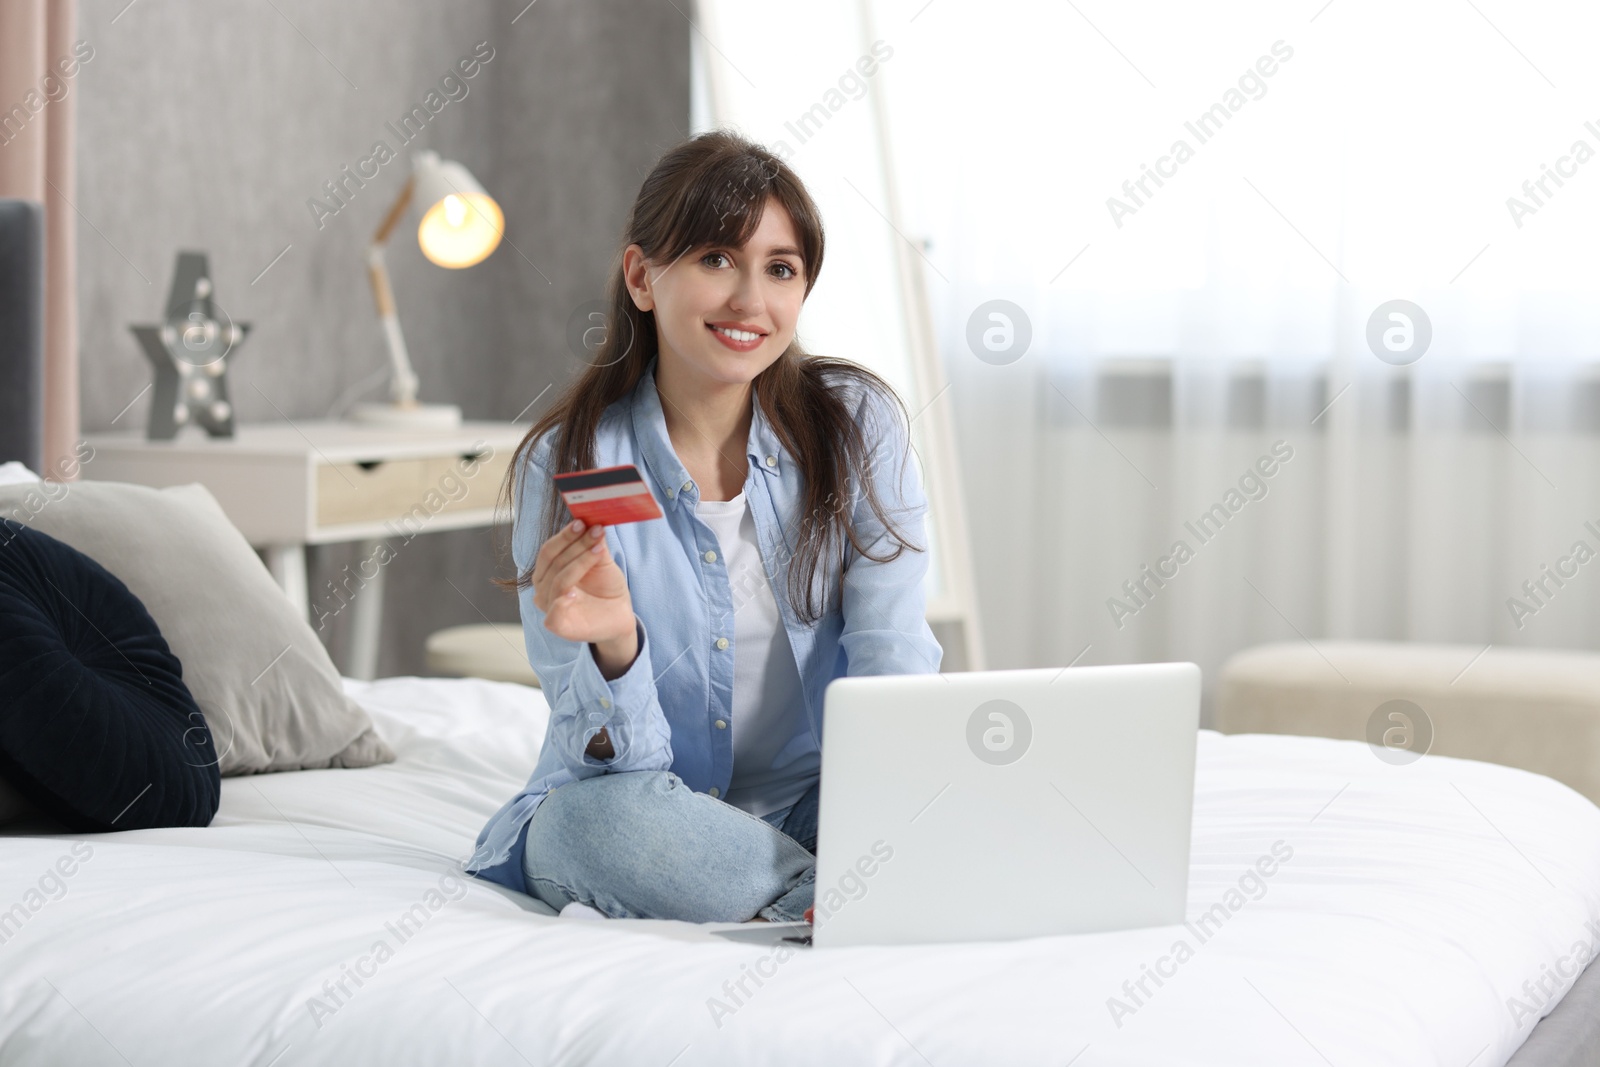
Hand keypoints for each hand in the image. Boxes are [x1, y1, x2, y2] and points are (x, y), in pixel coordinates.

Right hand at [531, 519, 633, 646]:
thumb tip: (593, 519)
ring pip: (559, 581)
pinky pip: (554, 613)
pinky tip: (574, 593)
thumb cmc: (605, 587)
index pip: (550, 550)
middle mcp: (543, 587)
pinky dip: (562, 602)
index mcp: (547, 570)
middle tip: (596, 531)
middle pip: (554, 562)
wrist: (619, 614)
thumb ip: (594, 543)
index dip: (566, 535)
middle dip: (576, 545)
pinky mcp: (557, 625)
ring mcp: (548, 606)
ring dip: (580, 563)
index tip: (584, 522)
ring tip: (598, 550)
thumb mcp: (601, 561)